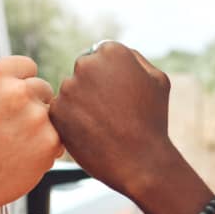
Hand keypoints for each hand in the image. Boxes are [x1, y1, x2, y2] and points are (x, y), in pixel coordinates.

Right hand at [0, 56, 62, 206]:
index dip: (20, 83)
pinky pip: (59, 137)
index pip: (28, 66)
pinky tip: (24, 155)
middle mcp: (17, 91)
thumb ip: (3, 81)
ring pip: (53, 113)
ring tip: (16, 142)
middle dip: (33, 104)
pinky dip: (46, 146)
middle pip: (43, 88)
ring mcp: (35, 116)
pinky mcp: (50, 141)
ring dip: (41, 125)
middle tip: (12, 126)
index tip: (10, 101)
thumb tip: (32, 76)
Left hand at [49, 41, 176, 198]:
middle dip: (93, 87)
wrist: (141, 161)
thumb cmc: (153, 120)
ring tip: (104, 125)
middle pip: (83, 71)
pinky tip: (92, 133)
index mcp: (112, 52)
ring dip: (82, 104)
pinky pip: (61, 110)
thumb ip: (134, 58)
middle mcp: (86, 64)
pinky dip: (72, 121)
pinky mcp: (57, 111)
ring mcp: (69, 88)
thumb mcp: (158, 80)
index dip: (111, 76)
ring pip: (71, 91)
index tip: (119, 95)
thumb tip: (112, 51)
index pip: (100, 54)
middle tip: (111, 112)